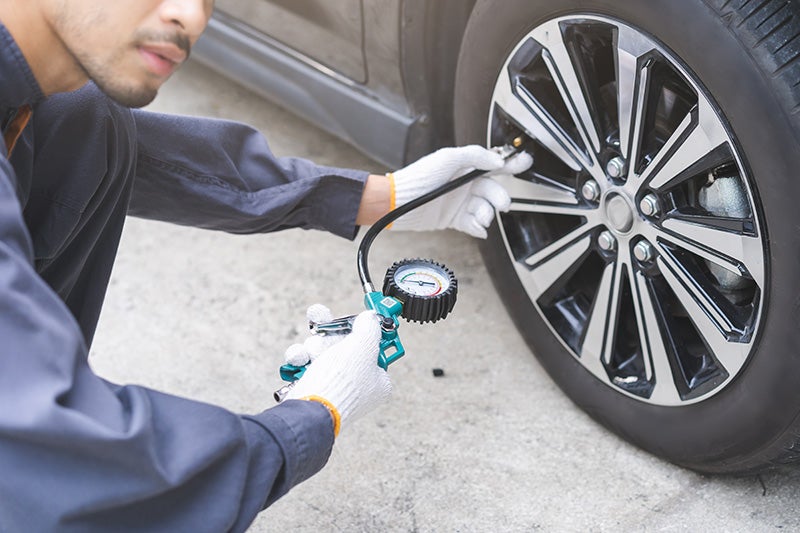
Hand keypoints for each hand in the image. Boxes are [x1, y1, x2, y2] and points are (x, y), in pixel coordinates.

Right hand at [284, 311, 391, 433]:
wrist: (311, 409)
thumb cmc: (343, 382)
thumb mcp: (364, 346)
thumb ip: (369, 328)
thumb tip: (370, 318)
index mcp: (377, 380)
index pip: (373, 349)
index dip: (364, 332)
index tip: (357, 318)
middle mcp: (356, 386)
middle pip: (343, 347)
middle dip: (329, 335)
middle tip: (322, 323)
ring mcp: (333, 388)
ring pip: (321, 353)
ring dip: (313, 346)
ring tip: (311, 350)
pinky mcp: (312, 390)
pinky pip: (306, 365)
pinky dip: (300, 359)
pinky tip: (298, 358)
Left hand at [388, 145, 532, 237]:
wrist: (398, 203)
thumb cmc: (419, 178)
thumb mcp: (447, 158)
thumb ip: (474, 156)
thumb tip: (497, 161)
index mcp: (464, 167)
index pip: (492, 164)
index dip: (510, 164)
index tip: (524, 163)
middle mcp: (464, 184)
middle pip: (493, 190)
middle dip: (500, 197)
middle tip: (502, 204)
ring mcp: (460, 202)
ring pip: (485, 208)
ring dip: (487, 214)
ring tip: (481, 217)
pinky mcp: (454, 219)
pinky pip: (474, 224)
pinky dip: (479, 227)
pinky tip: (478, 227)